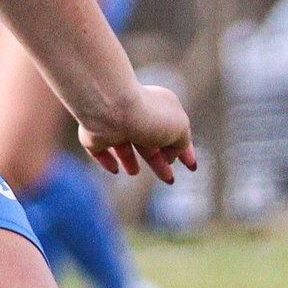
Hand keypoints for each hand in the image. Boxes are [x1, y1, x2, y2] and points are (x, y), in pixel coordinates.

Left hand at [78, 81, 196, 183]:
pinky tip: (114, 169)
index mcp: (160, 107)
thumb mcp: (180, 129)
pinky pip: (100, 148)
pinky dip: (106, 159)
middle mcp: (136, 113)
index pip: (174, 132)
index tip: (192, 167)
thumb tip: (169, 157)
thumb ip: (181, 144)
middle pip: (149, 142)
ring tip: (134, 172)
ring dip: (129, 159)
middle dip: (159, 161)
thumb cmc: (150, 116)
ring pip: (123, 145)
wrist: (111, 110)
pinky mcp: (94, 135)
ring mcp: (113, 124)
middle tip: (169, 179)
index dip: (185, 151)